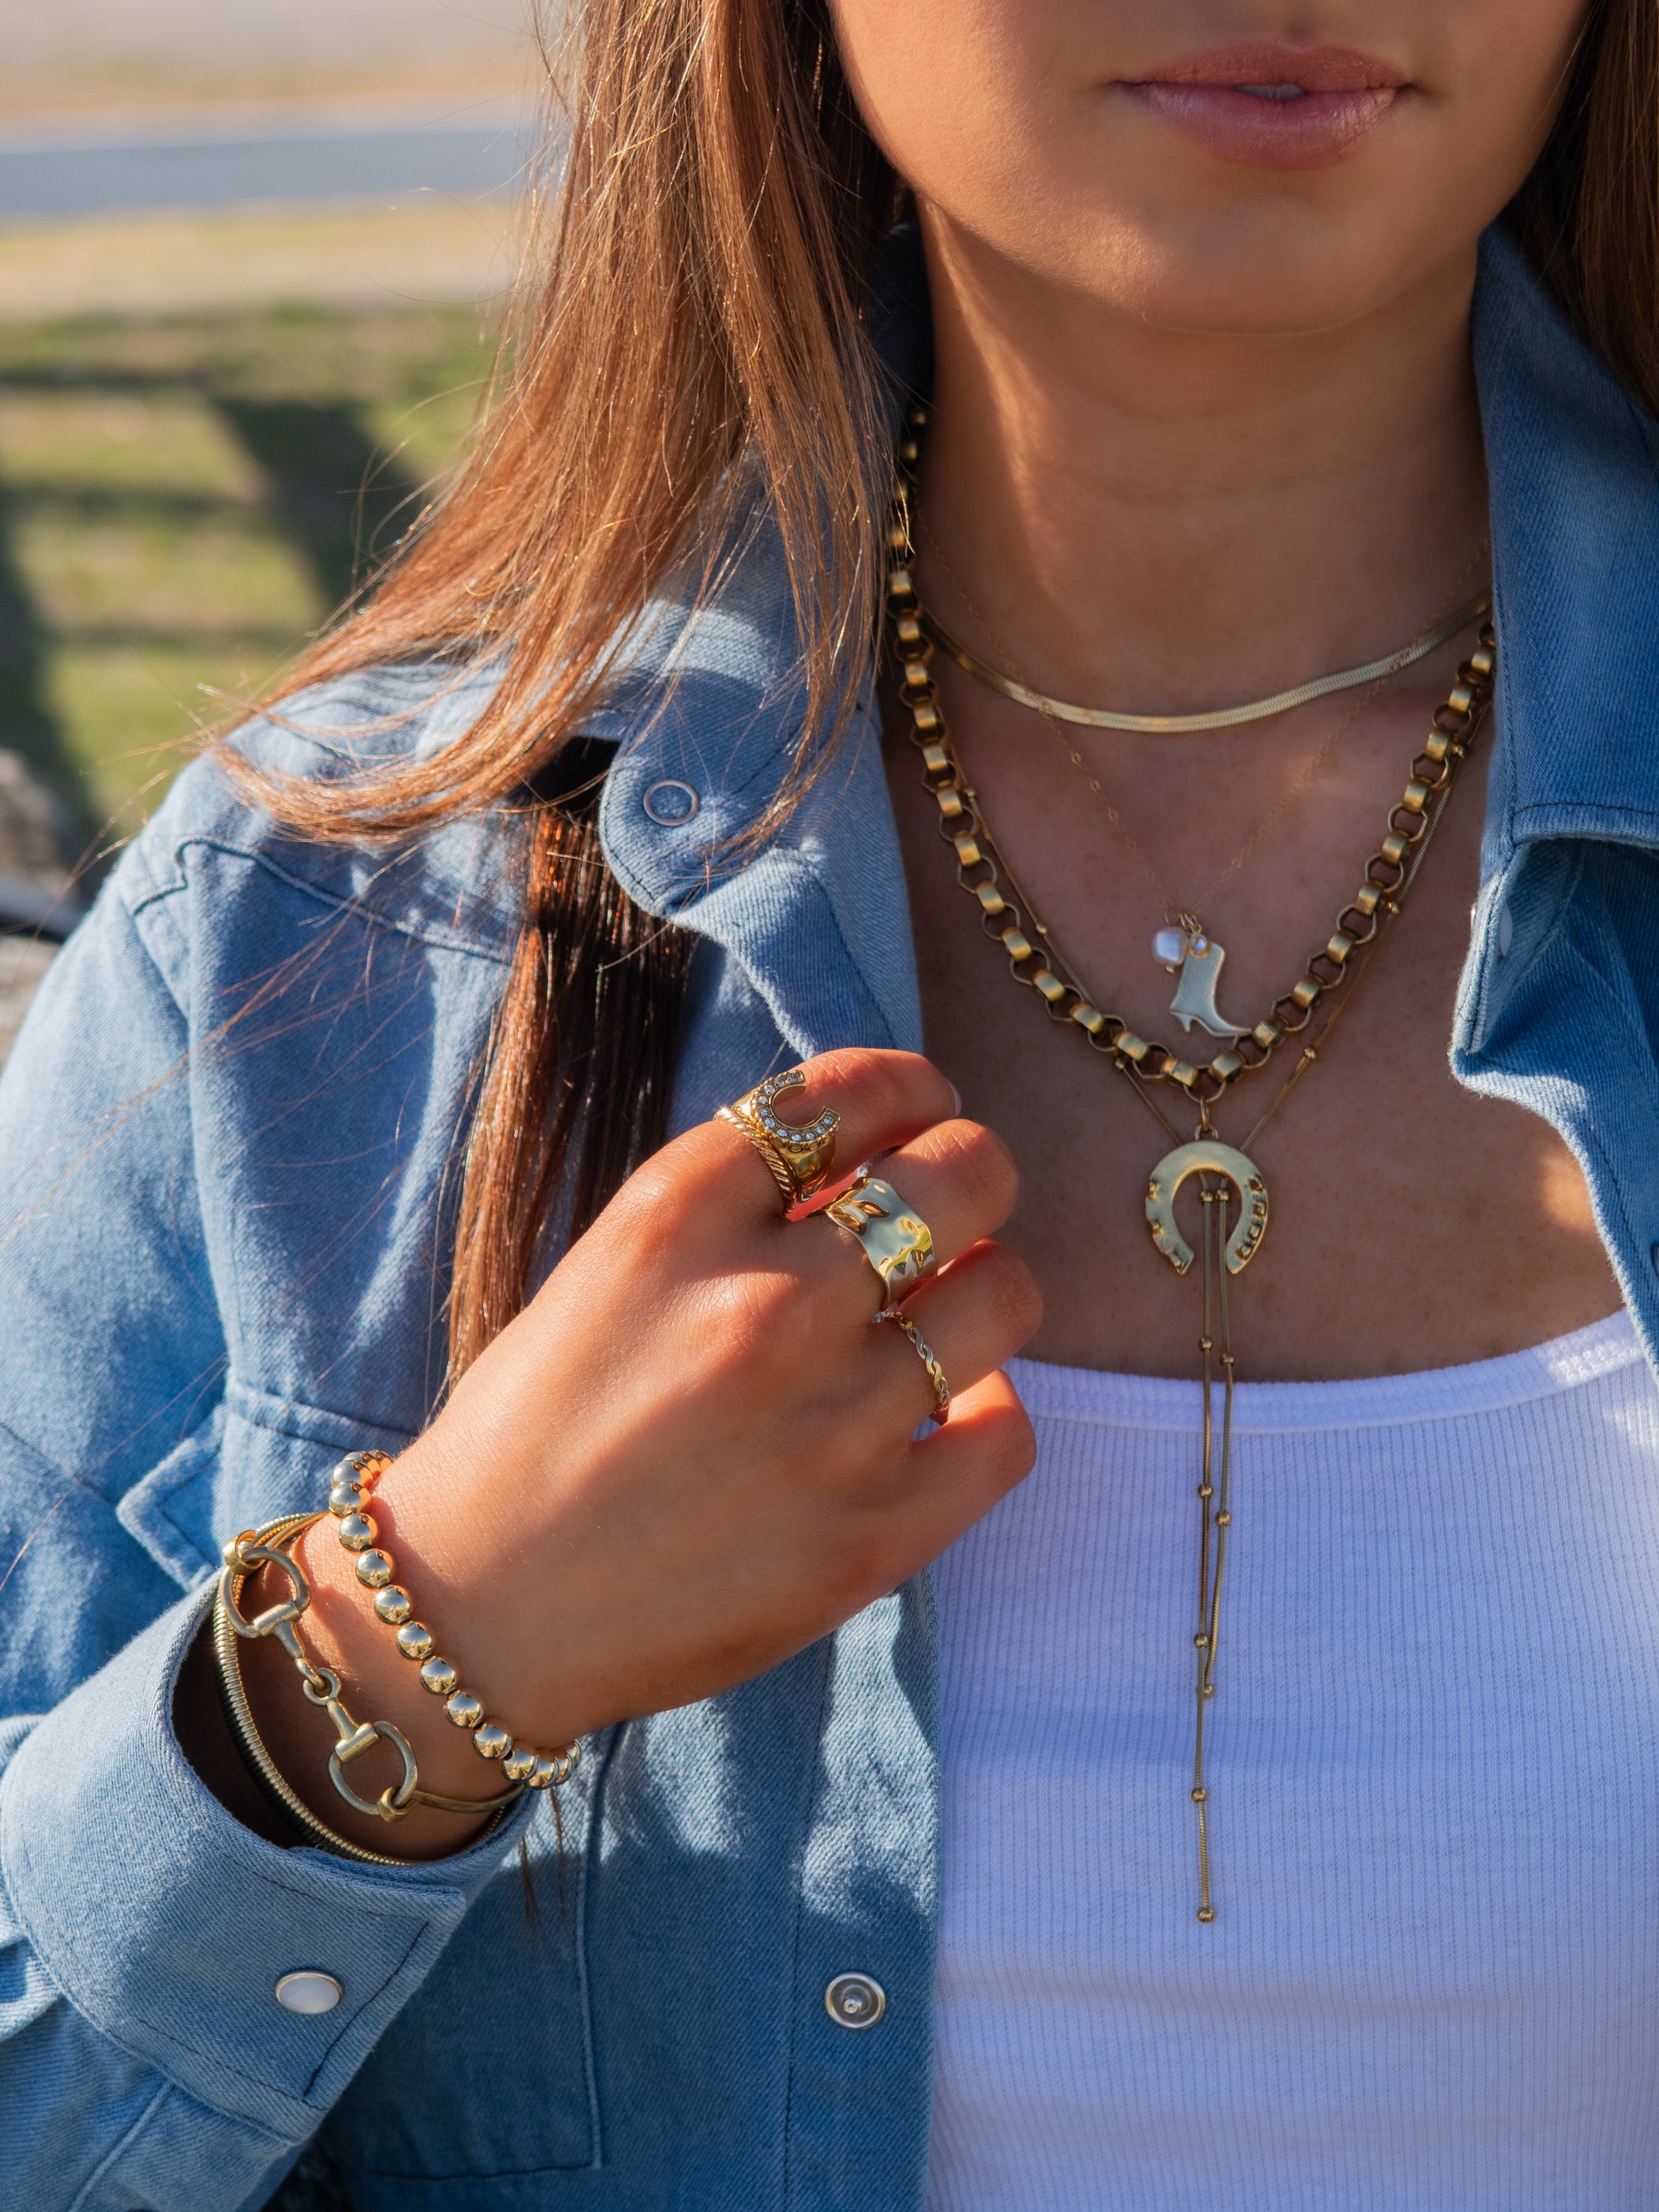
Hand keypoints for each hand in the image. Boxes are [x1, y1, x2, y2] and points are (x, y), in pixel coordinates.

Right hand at [242, 1049, 1040, 1854]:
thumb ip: (730, 1211)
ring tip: (943, 1312)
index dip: (909, 1088)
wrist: (480, 1613)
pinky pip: (1007, 1432)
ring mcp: (827, 1423)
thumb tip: (870, 1167)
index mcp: (677, 1217)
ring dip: (985, 1286)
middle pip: (960, 1173)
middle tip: (955, 1204)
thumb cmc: (532, 1434)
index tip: (918, 1111)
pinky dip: (989, 1410)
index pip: (849, 1093)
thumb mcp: (607, 1270)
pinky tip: (944, 1413)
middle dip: (970, 1172)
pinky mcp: (869, 1535)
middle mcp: (764, 1302)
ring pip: (1003, 1293)